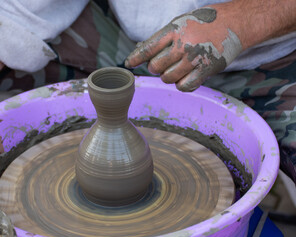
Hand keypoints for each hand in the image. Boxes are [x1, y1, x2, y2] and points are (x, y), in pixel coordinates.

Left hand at [125, 6, 241, 91]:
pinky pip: (185, 86)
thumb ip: (162, 38)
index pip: (147, 48)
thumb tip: (140, 51)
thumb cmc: (202, 23)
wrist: (234, 23)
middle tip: (162, 64)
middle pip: (155, 67)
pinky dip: (181, 85)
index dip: (135, 58)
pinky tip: (185, 78)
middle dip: (155, 68)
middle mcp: (183, 44)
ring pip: (168, 78)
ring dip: (168, 77)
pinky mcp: (206, 69)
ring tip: (176, 69)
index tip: (129, 64)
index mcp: (174, 30)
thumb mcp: (180, 23)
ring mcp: (195, 58)